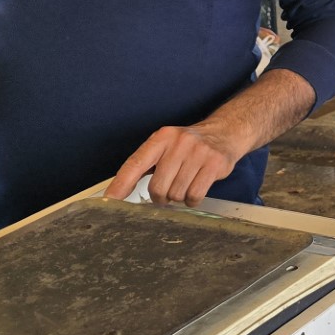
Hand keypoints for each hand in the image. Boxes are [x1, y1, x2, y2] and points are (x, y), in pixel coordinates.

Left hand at [106, 117, 247, 205]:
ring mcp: (198, 153)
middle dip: (160, 196)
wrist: (224, 133)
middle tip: (168, 189)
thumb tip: (117, 192)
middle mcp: (178, 143)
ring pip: (176, 195)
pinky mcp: (214, 164)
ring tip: (185, 183)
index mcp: (161, 138)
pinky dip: (192, 199)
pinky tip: (195, 188)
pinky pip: (195, 196)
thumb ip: (144, 165)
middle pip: (158, 187)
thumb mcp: (165, 147)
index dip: (121, 184)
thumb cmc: (188, 146)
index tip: (110, 200)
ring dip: (178, 197)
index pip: (135, 163)